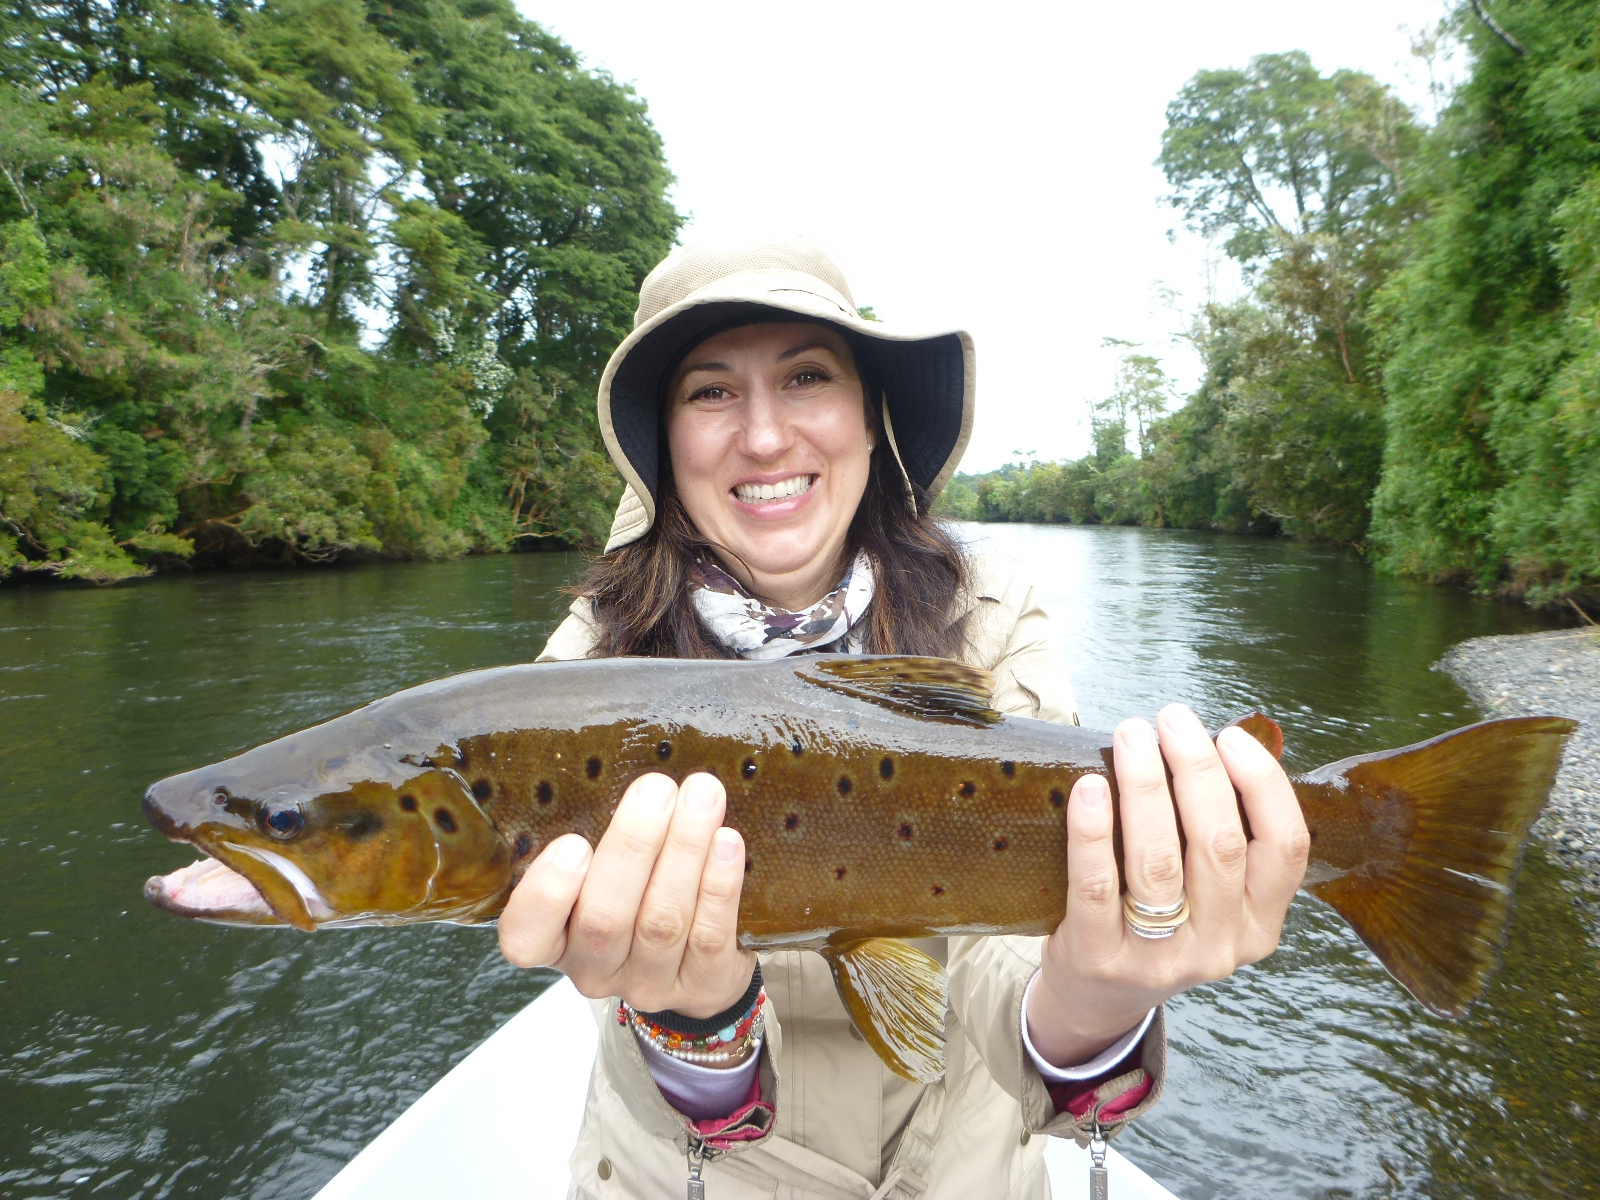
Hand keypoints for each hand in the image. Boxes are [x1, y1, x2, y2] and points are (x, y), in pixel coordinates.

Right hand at [498, 771, 757, 1022]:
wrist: (697, 961)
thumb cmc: (637, 891)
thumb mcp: (601, 866)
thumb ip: (595, 829)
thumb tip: (615, 754)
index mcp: (554, 938)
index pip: (525, 936)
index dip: (546, 895)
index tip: (572, 843)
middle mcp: (594, 967)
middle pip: (605, 919)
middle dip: (634, 846)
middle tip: (656, 788)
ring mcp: (649, 982)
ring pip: (662, 921)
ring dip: (684, 851)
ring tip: (702, 796)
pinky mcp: (701, 985)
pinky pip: (710, 935)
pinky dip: (719, 885)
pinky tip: (727, 841)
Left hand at [1026, 704, 1309, 1067]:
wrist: (1098, 996)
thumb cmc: (1158, 922)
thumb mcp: (1210, 896)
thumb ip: (1218, 836)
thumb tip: (1204, 743)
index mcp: (1260, 926)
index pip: (1286, 848)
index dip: (1262, 785)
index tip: (1230, 736)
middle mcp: (1220, 946)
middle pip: (1218, 844)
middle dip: (1197, 769)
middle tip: (1171, 719)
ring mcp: (1161, 958)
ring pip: (1160, 860)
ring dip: (1146, 786)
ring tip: (1132, 737)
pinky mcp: (1102, 958)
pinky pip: (1097, 886)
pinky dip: (1093, 831)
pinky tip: (1089, 787)